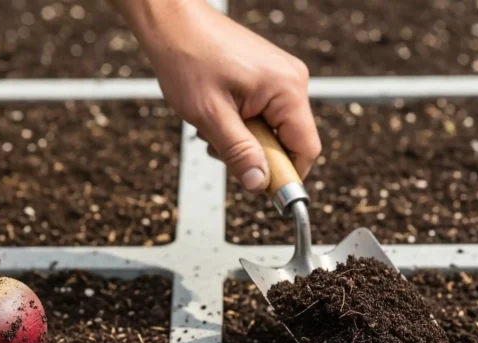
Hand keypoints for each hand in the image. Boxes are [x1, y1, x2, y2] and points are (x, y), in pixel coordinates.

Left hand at [119, 0, 321, 190]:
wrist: (171, 22)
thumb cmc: (187, 57)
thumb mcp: (210, 115)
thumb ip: (238, 152)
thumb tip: (258, 184)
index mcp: (287, 89)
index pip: (306, 150)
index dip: (284, 175)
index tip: (258, 186)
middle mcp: (291, 81)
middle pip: (288, 142)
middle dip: (254, 153)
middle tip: (220, 143)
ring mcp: (279, 77)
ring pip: (271, 130)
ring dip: (242, 139)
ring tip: (212, 123)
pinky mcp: (266, 77)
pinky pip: (262, 114)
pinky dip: (239, 123)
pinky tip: (216, 111)